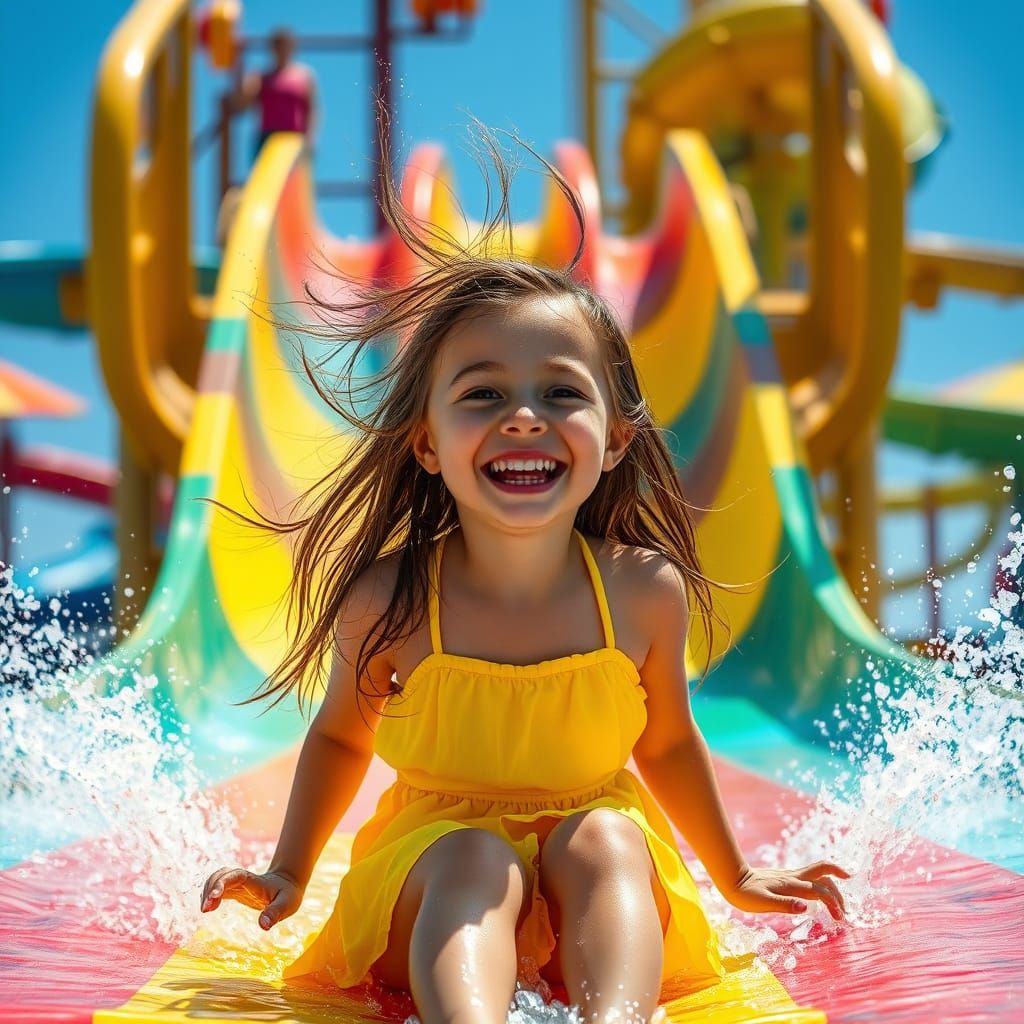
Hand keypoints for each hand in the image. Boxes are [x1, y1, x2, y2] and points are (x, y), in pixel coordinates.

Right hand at [200, 867, 303, 929]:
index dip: (222, 883)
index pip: (235, 876)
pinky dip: (209, 895)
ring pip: (216, 879)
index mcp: (254, 880)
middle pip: (221, 875)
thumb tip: (263, 926)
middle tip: (205, 910)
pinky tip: (207, 908)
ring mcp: (237, 883)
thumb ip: (275, 913)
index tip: (212, 897)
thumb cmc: (288, 895)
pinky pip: (217, 887)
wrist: (288, 884)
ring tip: (205, 910)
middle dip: (210, 888)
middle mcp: (243, 879)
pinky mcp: (234, 890)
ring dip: (207, 891)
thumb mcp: (287, 904)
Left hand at [724, 861, 849, 920]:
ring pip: (818, 874)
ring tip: (839, 904)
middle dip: (838, 890)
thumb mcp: (762, 902)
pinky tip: (821, 895)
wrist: (732, 879)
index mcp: (790, 884)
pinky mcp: (786, 878)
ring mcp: (790, 876)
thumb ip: (784, 905)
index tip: (840, 918)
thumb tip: (805, 908)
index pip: (819, 891)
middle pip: (824, 874)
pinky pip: (810, 878)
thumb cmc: (745, 894)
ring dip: (832, 885)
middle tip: (844, 911)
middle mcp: (793, 877)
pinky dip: (822, 884)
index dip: (833, 903)